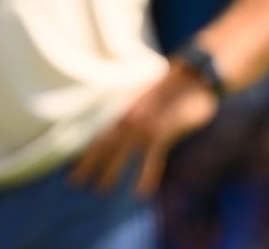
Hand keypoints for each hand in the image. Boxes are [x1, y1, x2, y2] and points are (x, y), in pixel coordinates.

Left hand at [68, 60, 222, 198]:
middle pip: (105, 142)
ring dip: (112, 170)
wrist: (195, 76)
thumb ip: (134, 110)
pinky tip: (140, 191)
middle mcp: (131, 114)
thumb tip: (122, 126)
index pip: (100, 131)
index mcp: (125, 107)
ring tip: (101, 189)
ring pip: (123, 150)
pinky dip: (146, 174)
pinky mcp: (164, 129)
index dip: (86, 149)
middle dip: (90, 163)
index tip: (73, 164)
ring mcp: (147, 122)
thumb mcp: (148, 97)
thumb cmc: (172, 88)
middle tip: (74, 182)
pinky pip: (152, 156)